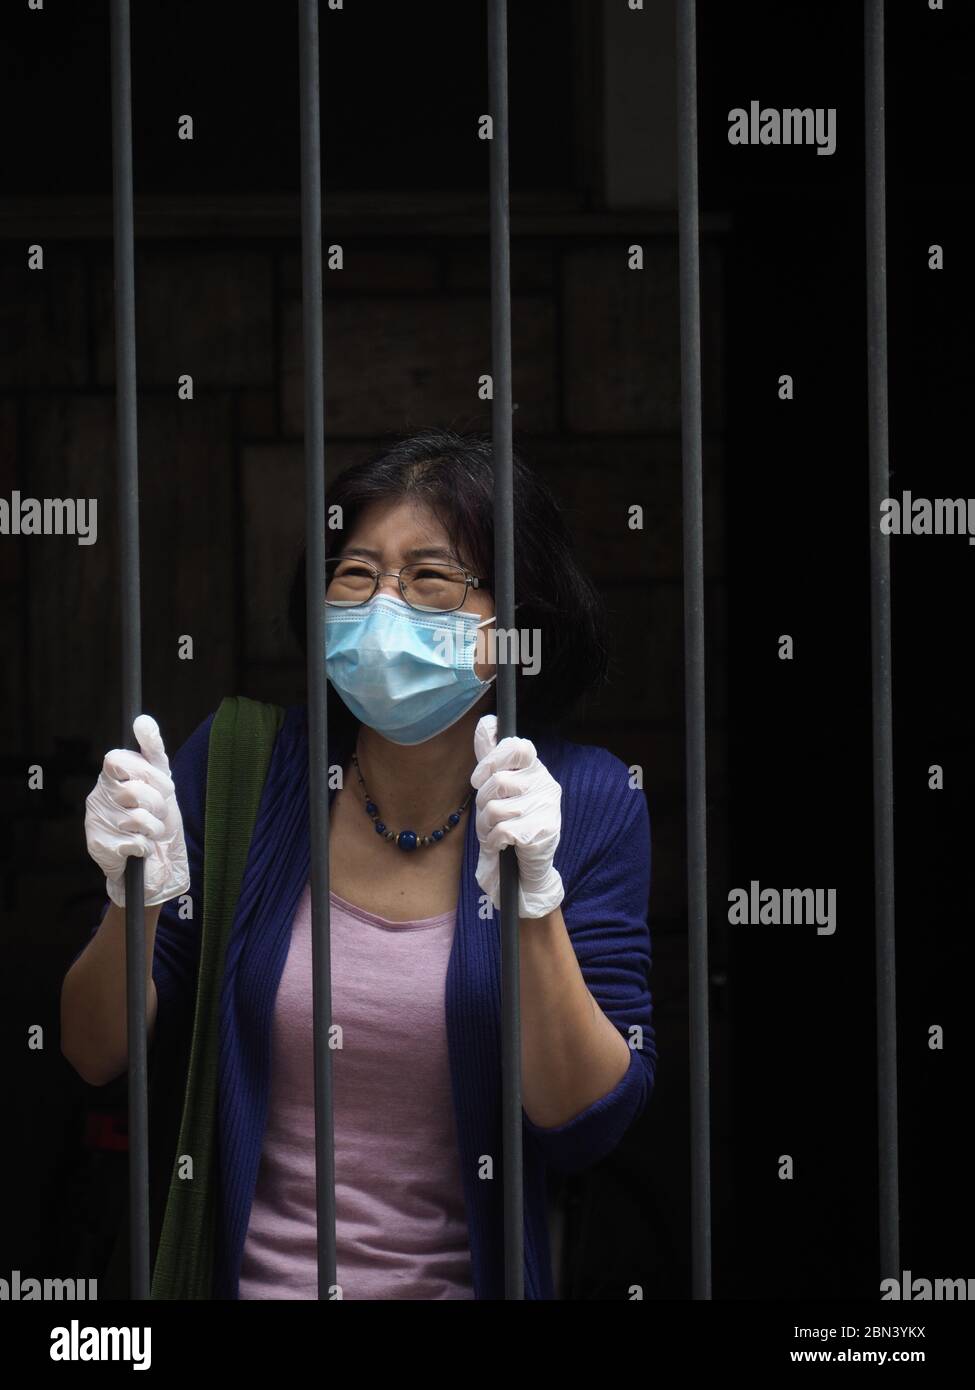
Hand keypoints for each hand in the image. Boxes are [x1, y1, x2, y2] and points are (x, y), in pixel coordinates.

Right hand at [85, 715, 190, 907]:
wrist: (157, 865)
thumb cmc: (158, 820)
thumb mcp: (162, 782)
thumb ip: (152, 750)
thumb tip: (142, 719)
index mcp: (112, 777)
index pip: (116, 759)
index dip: (145, 773)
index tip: (160, 785)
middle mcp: (99, 796)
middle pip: (133, 789)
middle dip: (157, 803)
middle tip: (159, 813)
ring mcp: (96, 821)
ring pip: (136, 818)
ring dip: (153, 828)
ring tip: (150, 832)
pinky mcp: (99, 847)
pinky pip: (134, 841)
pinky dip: (146, 847)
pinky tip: (140, 849)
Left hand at [471, 714, 563, 919]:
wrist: (525, 875)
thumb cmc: (509, 828)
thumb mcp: (496, 791)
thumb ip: (492, 757)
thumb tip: (487, 722)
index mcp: (535, 770)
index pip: (518, 746)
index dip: (492, 760)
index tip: (481, 779)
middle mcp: (546, 785)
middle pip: (498, 780)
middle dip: (482, 801)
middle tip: (489, 815)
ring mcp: (547, 809)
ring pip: (495, 808)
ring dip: (486, 826)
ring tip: (496, 833)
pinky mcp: (543, 833)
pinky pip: (502, 830)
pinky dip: (494, 841)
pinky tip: (503, 846)